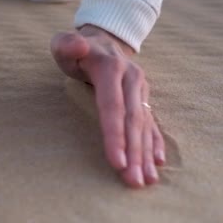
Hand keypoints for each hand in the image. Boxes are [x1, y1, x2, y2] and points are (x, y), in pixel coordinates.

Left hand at [51, 24, 164, 187]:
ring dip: (145, 154)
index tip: (116, 162)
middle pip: (132, 121)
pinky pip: (151, 124)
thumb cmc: (76, 50)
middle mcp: (132, 80)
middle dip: (134, 153)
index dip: (115, 135)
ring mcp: (140, 90)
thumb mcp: (64, 44)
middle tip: (133, 181)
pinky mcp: (143, 99)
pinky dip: (154, 143)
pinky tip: (157, 163)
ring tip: (147, 180)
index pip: (113, 107)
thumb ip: (66, 45)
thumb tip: (77, 46)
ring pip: (144, 126)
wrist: (104, 41)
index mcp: (112, 68)